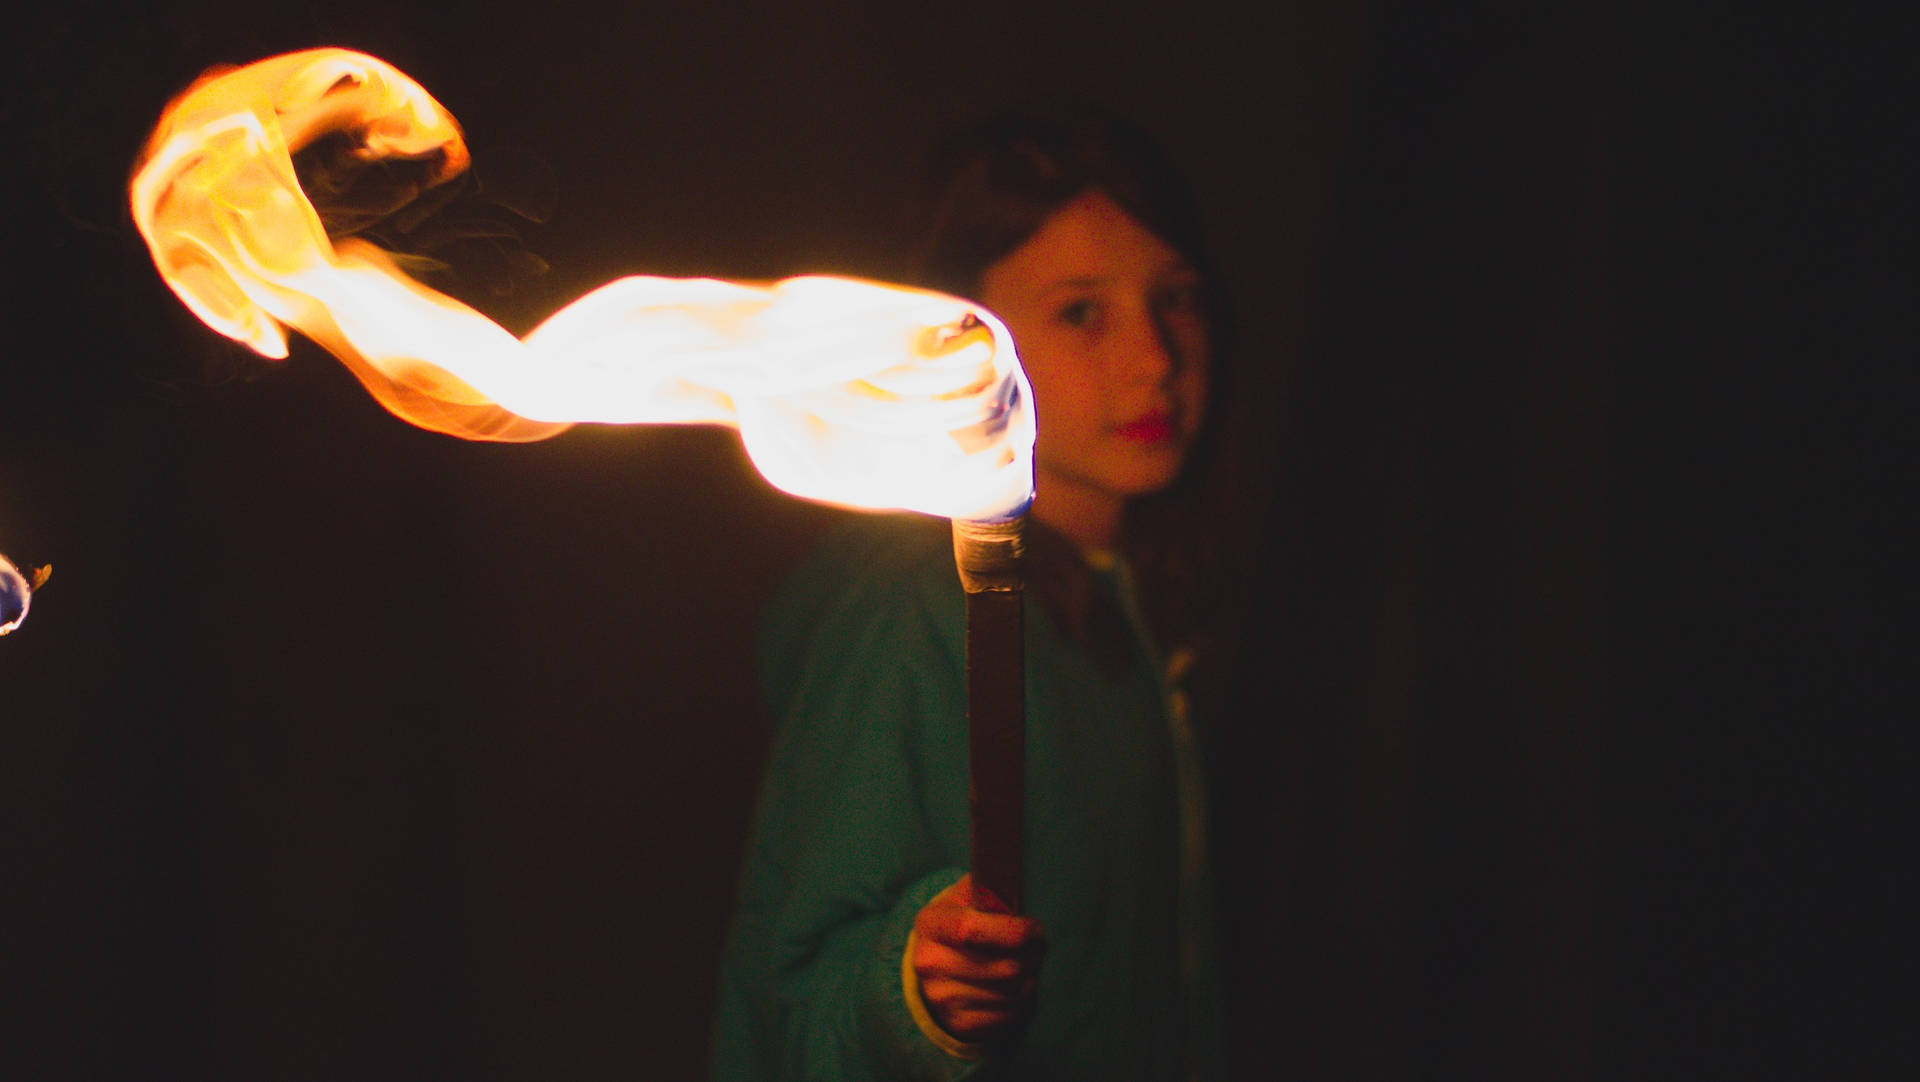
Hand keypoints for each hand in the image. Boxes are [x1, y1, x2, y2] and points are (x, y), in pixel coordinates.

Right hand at [911, 874, 1045, 1043]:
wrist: (938, 968)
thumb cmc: (964, 921)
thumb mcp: (967, 896)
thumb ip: (989, 887)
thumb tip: (1016, 872)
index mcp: (929, 923)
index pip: (972, 930)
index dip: (1014, 931)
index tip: (1036, 929)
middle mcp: (928, 962)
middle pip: (1003, 966)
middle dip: (1033, 956)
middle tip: (1039, 948)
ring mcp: (941, 997)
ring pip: (1012, 992)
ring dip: (1031, 977)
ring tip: (1029, 965)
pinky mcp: (958, 1022)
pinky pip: (1010, 1014)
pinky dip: (1023, 1000)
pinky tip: (1017, 987)